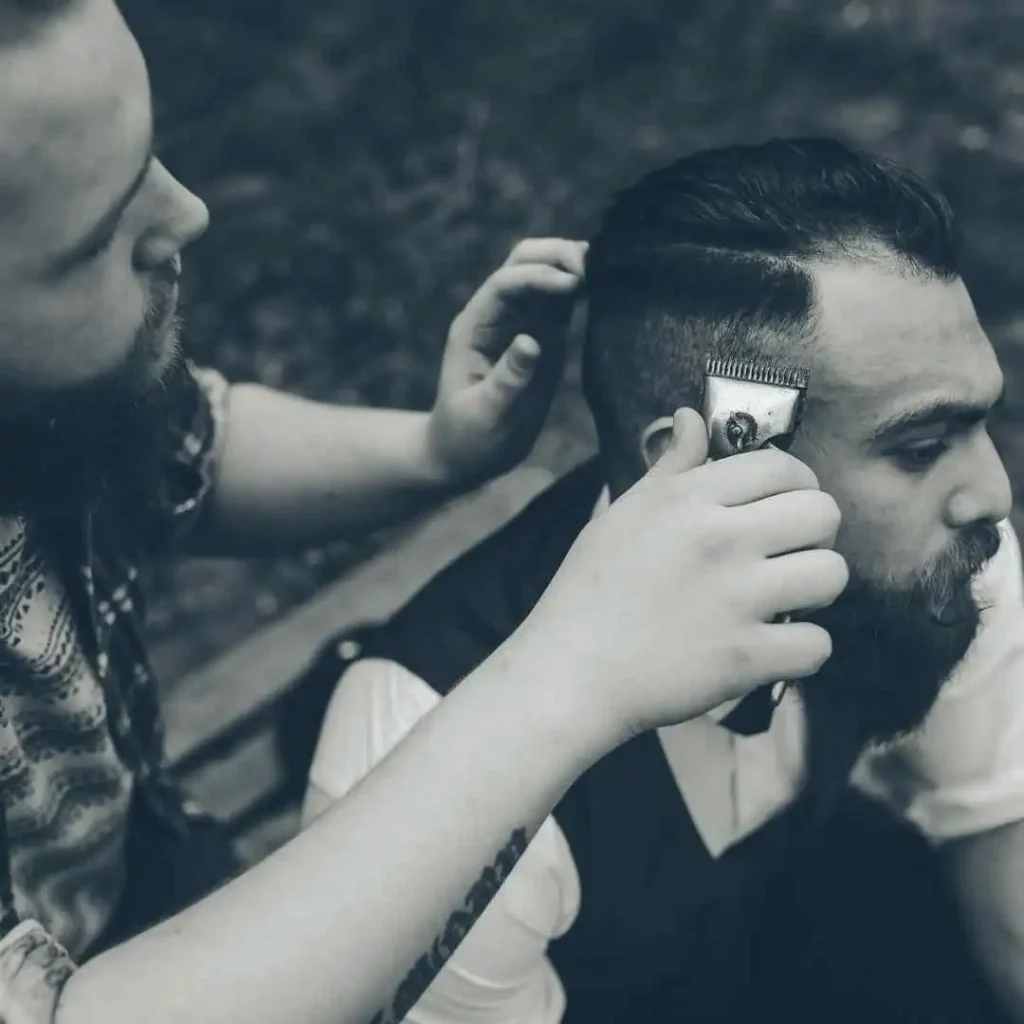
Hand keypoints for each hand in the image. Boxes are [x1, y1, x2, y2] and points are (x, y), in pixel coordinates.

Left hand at [426, 238, 586, 488]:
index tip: (575, 284)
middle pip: (523, 260)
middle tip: (594, 269)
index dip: (540, 276)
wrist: (466, 456)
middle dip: (557, 255)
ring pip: (545, 272)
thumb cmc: (468, 439)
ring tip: (608, 272)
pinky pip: (562, 302)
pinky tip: (607, 290)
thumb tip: (531, 341)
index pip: (506, 284)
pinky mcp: (543, 338)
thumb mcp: (485, 415)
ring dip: (573, 265)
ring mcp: (521, 323)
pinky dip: (583, 289)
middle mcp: (497, 316)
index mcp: (475, 328)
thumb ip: (508, 379)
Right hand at [512, 407, 848, 747]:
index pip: (783, 467)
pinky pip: (818, 644)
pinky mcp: (745, 657)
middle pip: (823, 513)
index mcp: (688, 500)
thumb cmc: (590, 590)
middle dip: (813, 533)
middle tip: (786, 554)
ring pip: (832, 574)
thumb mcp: (623, 513)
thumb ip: (671, 467)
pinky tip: (772, 647)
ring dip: (815, 590)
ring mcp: (736, 600)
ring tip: (783, 599)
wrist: (570, 672)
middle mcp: (720, 540)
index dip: (795, 484)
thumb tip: (692, 417)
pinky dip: (800, 650)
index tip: (782, 506)